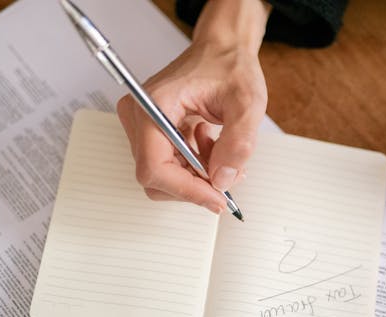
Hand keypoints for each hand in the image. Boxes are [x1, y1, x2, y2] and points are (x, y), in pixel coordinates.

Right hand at [117, 0, 270, 213]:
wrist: (222, 49)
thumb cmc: (230, 66)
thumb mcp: (247, 103)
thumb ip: (238, 143)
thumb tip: (223, 180)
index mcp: (153, 105)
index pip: (154, 167)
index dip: (186, 190)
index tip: (217, 198)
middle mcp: (138, 116)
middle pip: (155, 177)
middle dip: (193, 185)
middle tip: (227, 178)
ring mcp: (142, 125)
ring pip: (163, 175)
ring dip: (196, 176)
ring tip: (222, 155)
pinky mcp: (151, 131)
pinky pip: (168, 165)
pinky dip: (193, 166)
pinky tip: (210, 146)